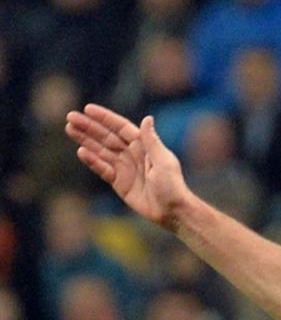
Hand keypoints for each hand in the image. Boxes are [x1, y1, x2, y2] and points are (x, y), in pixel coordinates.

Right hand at [64, 104, 189, 228]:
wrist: (171, 210)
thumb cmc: (172, 184)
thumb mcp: (163, 160)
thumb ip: (151, 141)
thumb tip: (147, 118)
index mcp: (144, 146)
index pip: (121, 128)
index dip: (105, 118)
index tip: (87, 109)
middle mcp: (132, 154)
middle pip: (107, 137)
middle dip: (89, 127)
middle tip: (70, 117)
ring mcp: (124, 168)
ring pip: (101, 150)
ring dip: (86, 140)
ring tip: (70, 129)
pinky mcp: (119, 182)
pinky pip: (102, 168)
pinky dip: (92, 161)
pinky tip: (81, 151)